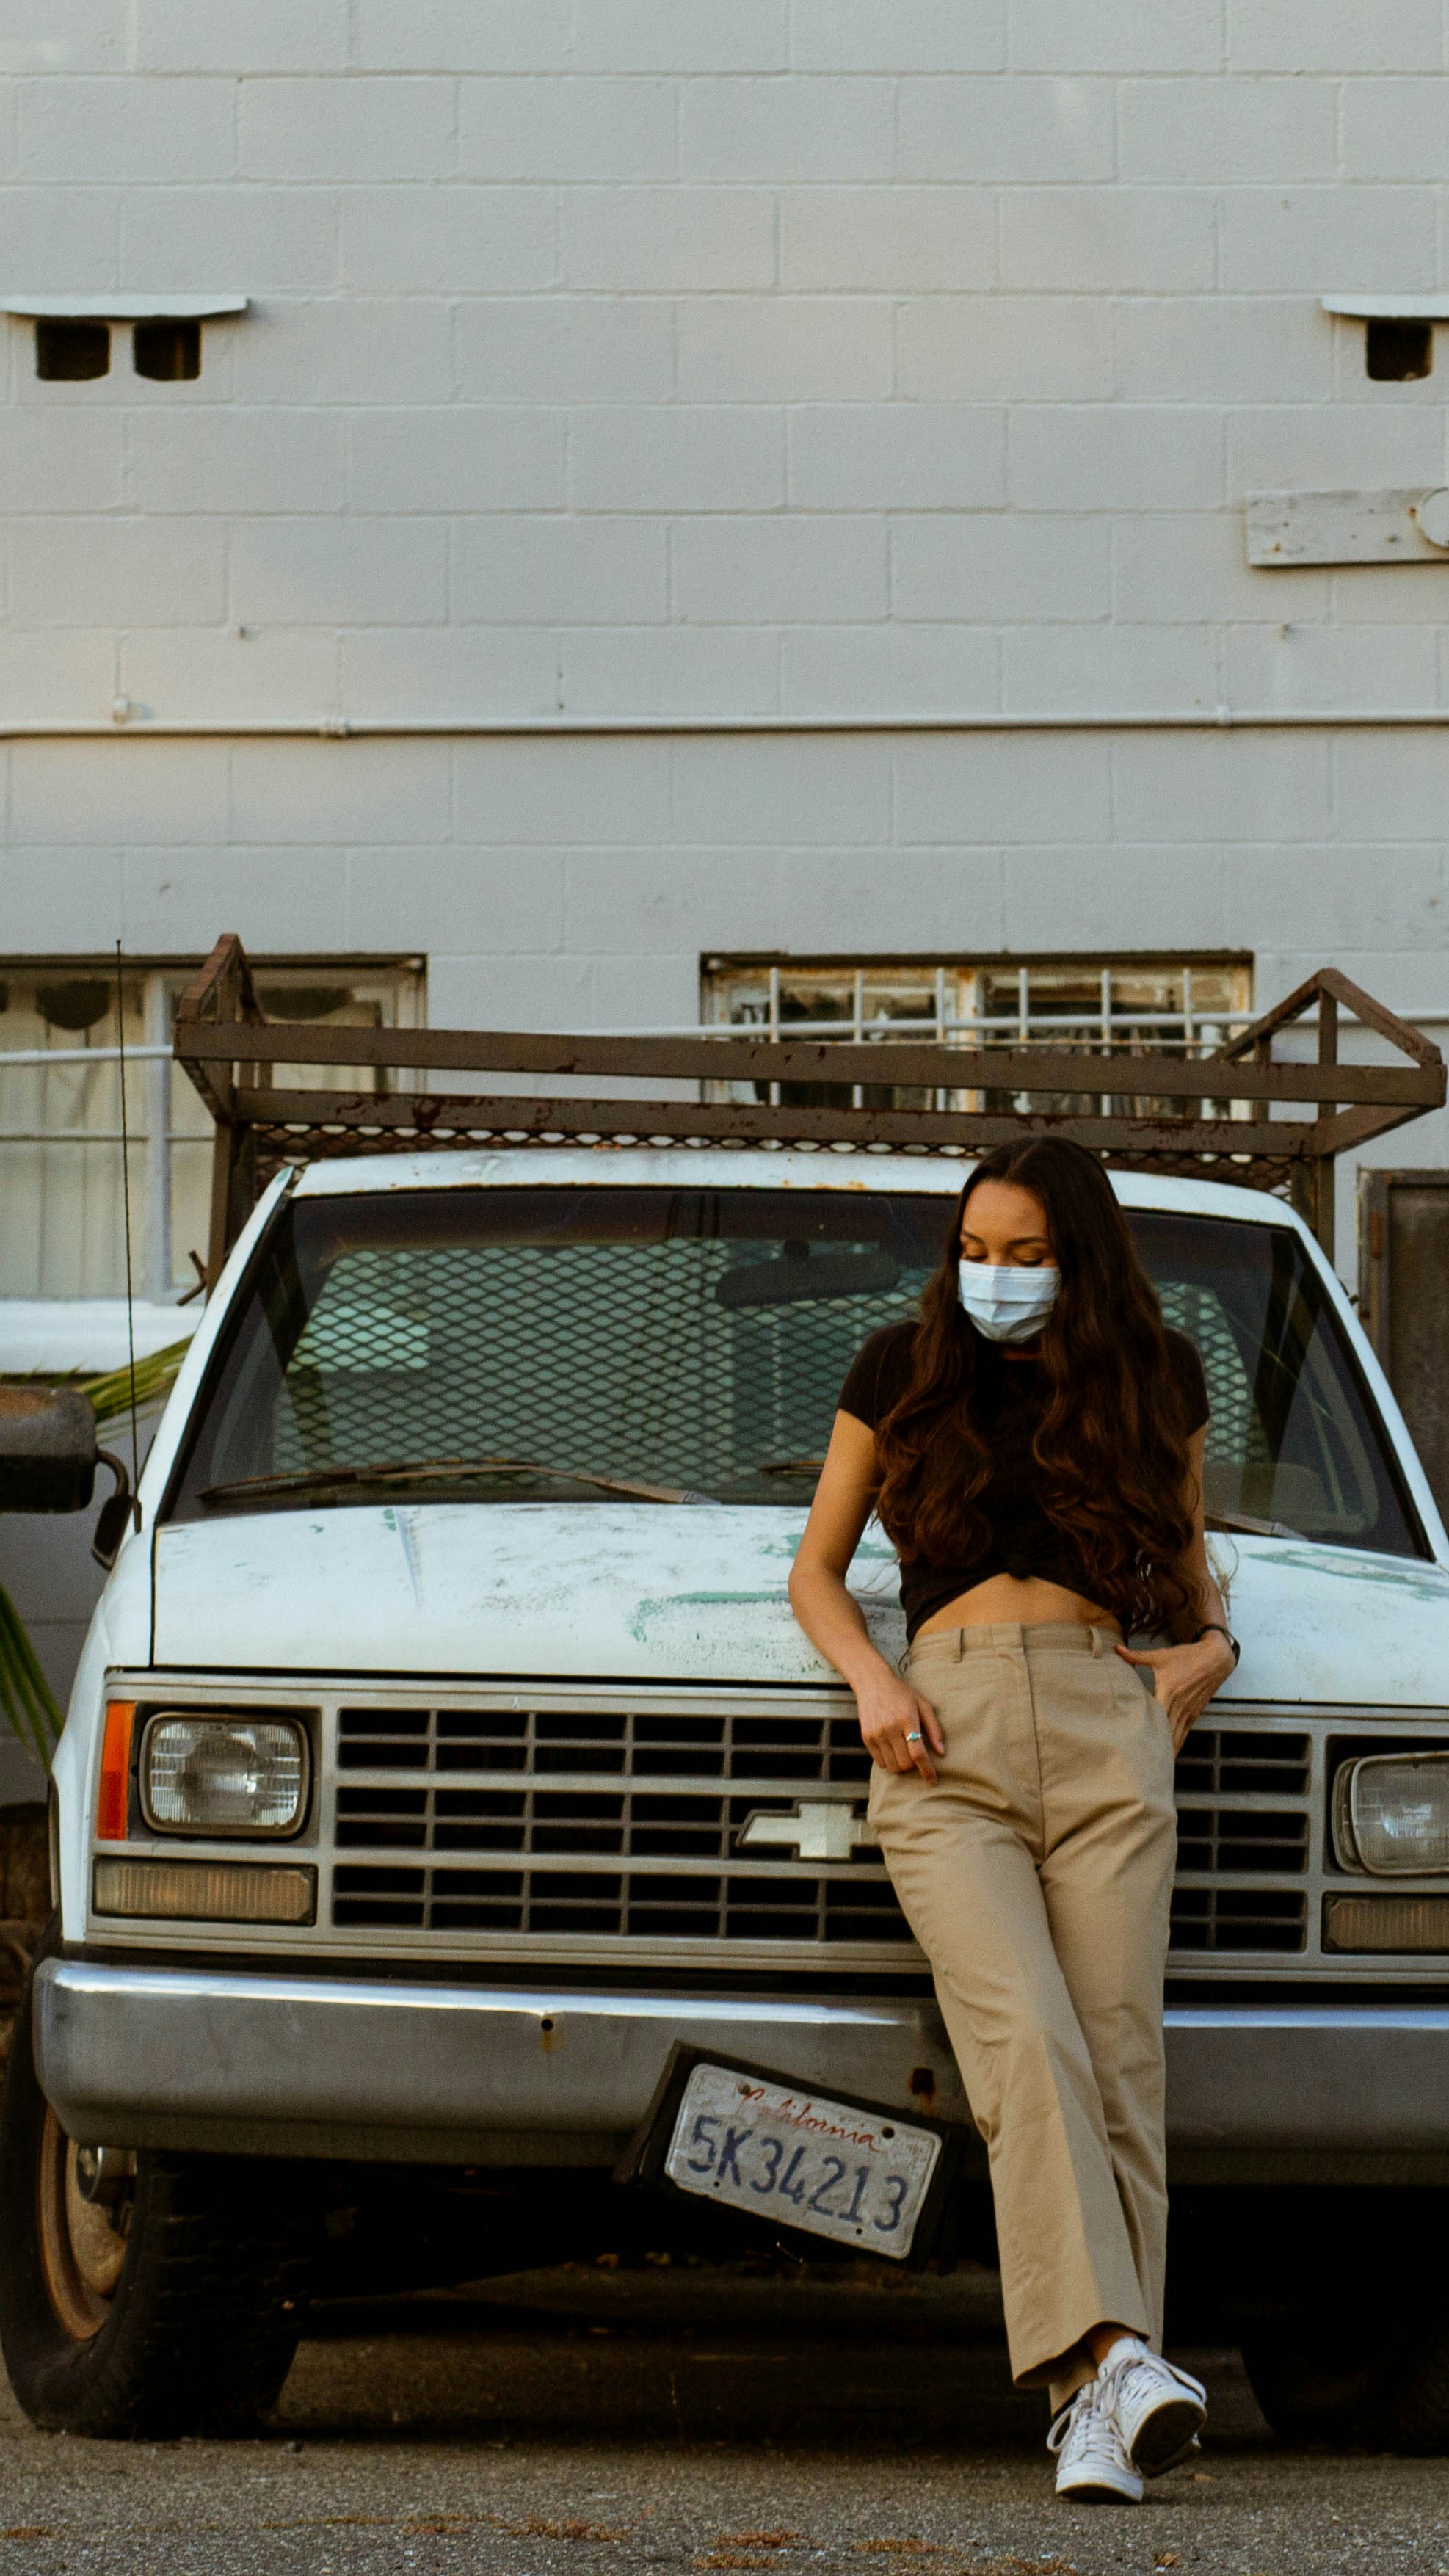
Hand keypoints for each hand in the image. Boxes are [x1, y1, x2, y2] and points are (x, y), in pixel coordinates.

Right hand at [853, 1665, 945, 1780]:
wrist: (873, 1683)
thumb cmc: (902, 1693)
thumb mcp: (923, 1704)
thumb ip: (934, 1728)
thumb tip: (942, 1752)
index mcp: (907, 1719)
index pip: (918, 1753)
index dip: (927, 1770)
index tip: (933, 1781)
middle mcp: (890, 1728)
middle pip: (905, 1764)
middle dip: (913, 1766)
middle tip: (915, 1757)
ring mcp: (876, 1733)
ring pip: (892, 1766)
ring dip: (901, 1766)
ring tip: (903, 1754)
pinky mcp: (867, 1737)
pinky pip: (879, 1762)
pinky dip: (888, 1762)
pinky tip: (892, 1751)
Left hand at [1117, 1634, 1234, 1752]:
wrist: (1215, 1659)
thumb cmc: (1187, 1657)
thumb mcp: (1160, 1655)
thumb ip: (1136, 1656)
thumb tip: (1117, 1649)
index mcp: (1168, 1692)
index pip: (1155, 1717)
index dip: (1147, 1732)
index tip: (1136, 1744)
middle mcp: (1178, 1705)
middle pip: (1166, 1732)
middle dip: (1156, 1747)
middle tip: (1142, 1762)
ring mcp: (1188, 1711)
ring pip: (1177, 1736)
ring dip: (1167, 1749)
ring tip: (1156, 1764)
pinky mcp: (1194, 1713)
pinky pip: (1185, 1732)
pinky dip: (1178, 1743)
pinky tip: (1171, 1754)